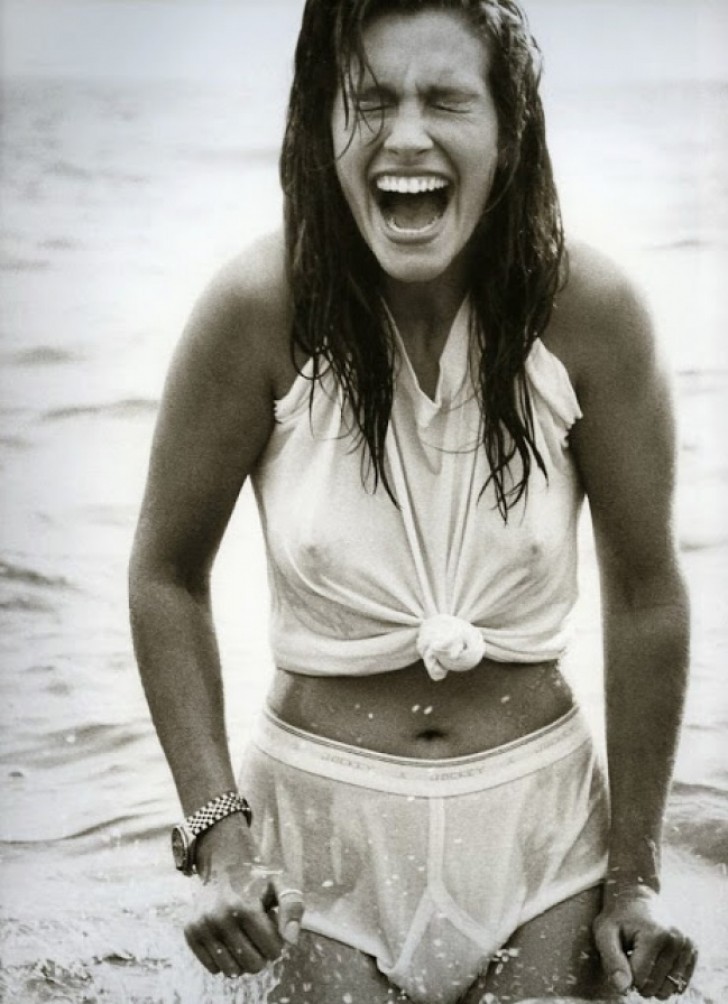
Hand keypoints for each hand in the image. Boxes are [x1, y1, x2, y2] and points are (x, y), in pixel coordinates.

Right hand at [183, 817, 304, 978]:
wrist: (223, 863)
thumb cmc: (257, 877)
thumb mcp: (280, 883)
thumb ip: (292, 907)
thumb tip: (291, 940)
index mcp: (243, 906)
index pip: (272, 950)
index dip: (278, 942)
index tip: (272, 925)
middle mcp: (218, 918)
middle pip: (253, 965)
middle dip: (262, 954)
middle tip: (259, 933)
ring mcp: (202, 927)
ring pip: (233, 971)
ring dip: (243, 959)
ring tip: (245, 935)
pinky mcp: (190, 933)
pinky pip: (213, 968)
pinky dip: (225, 959)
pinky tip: (229, 938)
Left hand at [593, 884, 696, 998]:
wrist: (637, 898)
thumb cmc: (617, 918)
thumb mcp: (604, 933)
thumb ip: (612, 961)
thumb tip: (623, 989)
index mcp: (655, 935)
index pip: (639, 980)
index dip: (625, 974)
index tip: (621, 955)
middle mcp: (676, 940)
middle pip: (655, 987)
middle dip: (638, 979)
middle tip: (631, 956)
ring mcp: (687, 946)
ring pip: (667, 990)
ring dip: (652, 980)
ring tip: (643, 958)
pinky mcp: (693, 951)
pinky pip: (679, 985)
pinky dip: (664, 978)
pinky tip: (655, 960)